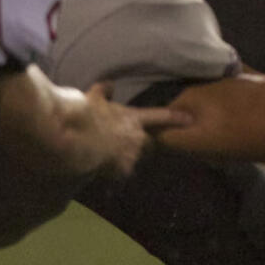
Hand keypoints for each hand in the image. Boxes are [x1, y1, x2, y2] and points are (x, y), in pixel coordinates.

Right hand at [76, 81, 192, 176]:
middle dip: (143, 146)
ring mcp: (132, 156)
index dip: (176, 118)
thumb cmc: (85, 114)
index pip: (162, 116)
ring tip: (112, 162)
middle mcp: (138, 138)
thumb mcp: (93, 97)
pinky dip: (113, 178)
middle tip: (130, 147)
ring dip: (127, 161)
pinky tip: (104, 179)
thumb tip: (110, 85)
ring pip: (135, 161)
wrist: (75, 138)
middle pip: (150, 145)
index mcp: (134, 118)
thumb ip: (104, 91)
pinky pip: (120, 177)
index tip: (189, 119)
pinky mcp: (122, 172)